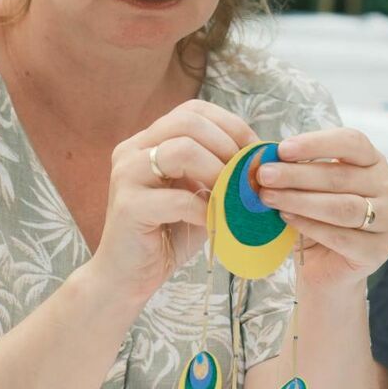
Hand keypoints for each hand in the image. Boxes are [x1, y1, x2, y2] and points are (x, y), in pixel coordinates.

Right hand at [86, 100, 257, 304]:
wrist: (128, 278)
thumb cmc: (168, 235)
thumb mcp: (199, 194)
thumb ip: (219, 172)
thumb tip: (261, 157)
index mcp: (148, 141)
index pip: (193, 110)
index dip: (231, 125)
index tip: (255, 153)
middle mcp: (132, 150)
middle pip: (187, 122)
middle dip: (228, 146)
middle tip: (247, 176)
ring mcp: (126, 175)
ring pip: (181, 150)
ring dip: (218, 173)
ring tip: (232, 197)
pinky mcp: (128, 207)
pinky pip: (178, 198)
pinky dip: (205, 210)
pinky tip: (214, 223)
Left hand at [255, 129, 387, 292]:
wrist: (324, 270)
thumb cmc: (315, 220)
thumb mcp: (304, 187)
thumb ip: (291, 168)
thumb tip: (258, 150)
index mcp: (373, 161)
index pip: (352, 142)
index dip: (317, 144)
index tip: (282, 149)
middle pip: (342, 176)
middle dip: (297, 175)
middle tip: (264, 175)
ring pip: (343, 207)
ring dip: (301, 201)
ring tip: (269, 198)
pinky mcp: (379, 250)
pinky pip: (342, 237)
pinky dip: (311, 226)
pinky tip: (287, 220)